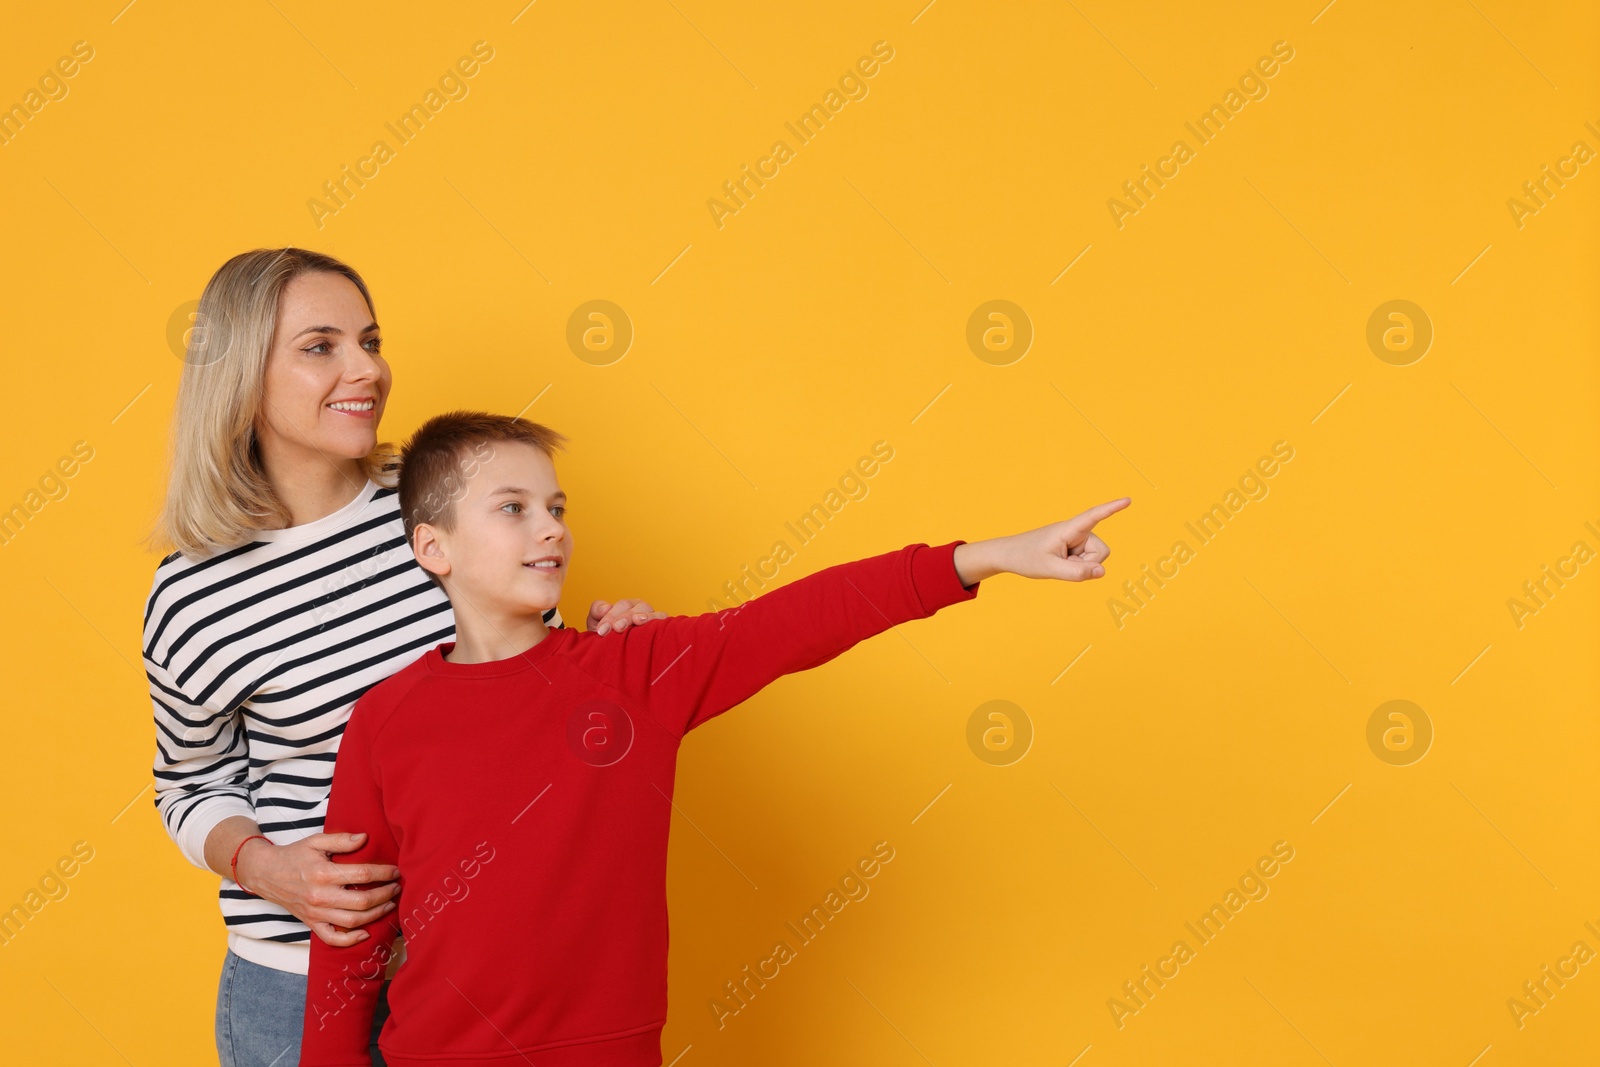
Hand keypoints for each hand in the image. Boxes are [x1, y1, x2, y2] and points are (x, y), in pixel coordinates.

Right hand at [233, 832, 401, 946]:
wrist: (266, 873)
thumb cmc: (294, 855)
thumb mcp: (316, 841)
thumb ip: (341, 840)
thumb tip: (365, 838)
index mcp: (324, 874)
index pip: (363, 875)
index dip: (384, 873)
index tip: (396, 871)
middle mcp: (321, 896)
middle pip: (362, 901)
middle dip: (385, 895)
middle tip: (397, 888)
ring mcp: (316, 913)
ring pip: (352, 922)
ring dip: (376, 915)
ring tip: (390, 904)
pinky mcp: (311, 924)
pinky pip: (332, 939)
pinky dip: (350, 940)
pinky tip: (365, 933)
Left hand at [588, 597, 667, 634]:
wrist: (615, 653)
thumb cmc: (607, 637)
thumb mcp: (596, 623)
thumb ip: (597, 611)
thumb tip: (606, 607)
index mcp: (626, 606)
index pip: (621, 606)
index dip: (611, 616)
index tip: (601, 631)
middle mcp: (641, 609)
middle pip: (636, 607)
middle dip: (625, 617)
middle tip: (616, 628)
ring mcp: (653, 618)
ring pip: (651, 613)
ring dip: (644, 617)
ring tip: (637, 621)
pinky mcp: (662, 628)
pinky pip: (664, 622)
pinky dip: (660, 623)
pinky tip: (653, 629)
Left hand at [953, 498, 1130, 584]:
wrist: (1008, 555)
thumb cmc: (1025, 558)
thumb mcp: (1050, 569)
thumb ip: (1077, 573)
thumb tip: (1102, 572)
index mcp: (1068, 529)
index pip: (1093, 516)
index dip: (1112, 508)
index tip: (1128, 500)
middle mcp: (1075, 531)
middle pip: (1101, 551)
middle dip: (1088, 563)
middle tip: (1061, 564)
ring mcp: (1075, 539)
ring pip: (1096, 558)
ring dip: (1081, 566)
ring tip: (1058, 563)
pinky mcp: (1073, 546)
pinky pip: (1087, 561)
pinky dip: (1077, 566)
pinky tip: (1060, 563)